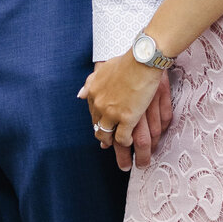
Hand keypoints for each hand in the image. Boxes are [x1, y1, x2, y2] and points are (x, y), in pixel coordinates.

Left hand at [79, 54, 164, 171]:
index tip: (105, 133)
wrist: (142, 60)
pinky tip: (133, 145)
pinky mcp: (127, 119)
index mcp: (94, 94)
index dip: (100, 125)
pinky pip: (124, 139)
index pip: (94, 116)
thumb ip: (91, 83)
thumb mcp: (103, 69)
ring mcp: (112, 114)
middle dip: (106, 141)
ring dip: (119, 150)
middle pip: (100, 130)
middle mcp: (100, 106)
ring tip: (126, 162)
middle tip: (110, 148)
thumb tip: (80, 95)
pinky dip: (127, 143)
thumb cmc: (127, 61)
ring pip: (111, 139)